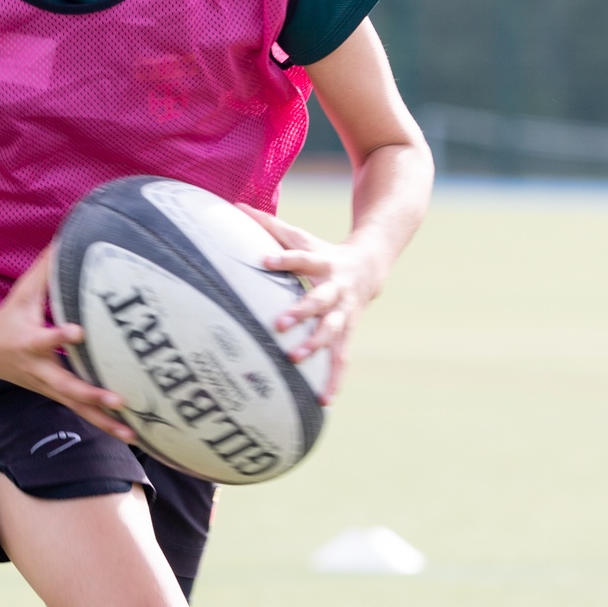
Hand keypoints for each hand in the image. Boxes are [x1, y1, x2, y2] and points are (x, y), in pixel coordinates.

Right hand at [0, 246, 134, 441]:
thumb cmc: (9, 315)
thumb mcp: (23, 291)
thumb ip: (47, 267)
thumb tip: (68, 235)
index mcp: (30, 341)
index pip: (46, 339)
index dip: (61, 338)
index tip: (78, 332)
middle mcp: (40, 369)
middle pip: (67, 386)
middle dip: (92, 394)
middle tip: (118, 399)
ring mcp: (48, 387)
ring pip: (77, 407)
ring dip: (104, 420)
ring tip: (132, 432)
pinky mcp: (57, 397)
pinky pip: (82, 413)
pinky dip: (104, 424)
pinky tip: (131, 434)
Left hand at [237, 205, 385, 402]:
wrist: (371, 265)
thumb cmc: (324, 252)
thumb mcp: (301, 236)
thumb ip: (269, 224)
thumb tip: (236, 205)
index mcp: (323, 263)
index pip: (301, 258)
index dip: (284, 259)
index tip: (265, 260)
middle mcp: (335, 290)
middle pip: (318, 300)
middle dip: (301, 312)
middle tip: (278, 323)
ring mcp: (344, 313)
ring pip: (331, 331)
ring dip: (314, 346)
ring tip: (293, 359)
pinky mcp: (348, 331)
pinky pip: (342, 358)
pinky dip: (335, 379)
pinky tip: (324, 401)